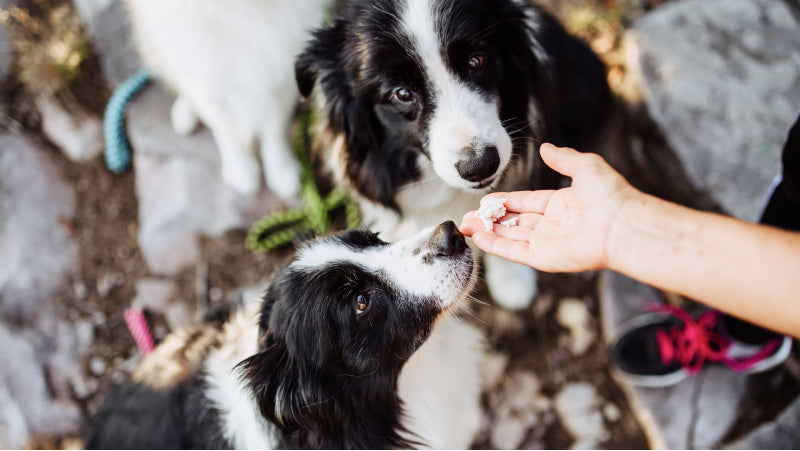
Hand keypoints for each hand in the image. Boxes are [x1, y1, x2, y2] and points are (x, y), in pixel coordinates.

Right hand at [460, 143, 637, 272]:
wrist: (622, 225)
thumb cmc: (610, 196)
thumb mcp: (586, 165)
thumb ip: (563, 157)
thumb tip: (546, 147)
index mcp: (562, 205)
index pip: (526, 202)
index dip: (504, 202)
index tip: (485, 201)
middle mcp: (554, 225)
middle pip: (515, 222)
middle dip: (490, 220)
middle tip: (468, 216)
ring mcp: (548, 243)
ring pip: (511, 237)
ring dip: (487, 232)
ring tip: (465, 226)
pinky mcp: (545, 258)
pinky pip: (515, 252)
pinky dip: (495, 246)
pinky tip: (478, 238)